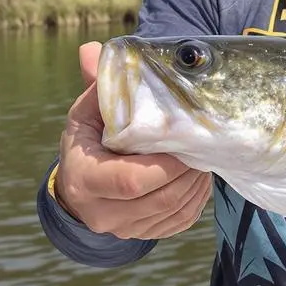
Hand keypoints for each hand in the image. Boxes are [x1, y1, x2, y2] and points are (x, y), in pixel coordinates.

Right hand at [52, 41, 211, 239]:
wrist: (81, 189)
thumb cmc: (90, 142)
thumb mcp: (89, 114)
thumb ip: (100, 87)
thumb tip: (92, 49)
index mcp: (85, 179)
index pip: (134, 179)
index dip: (167, 164)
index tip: (182, 140)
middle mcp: (103, 213)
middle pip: (163, 197)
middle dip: (190, 171)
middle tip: (203, 145)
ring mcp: (126, 229)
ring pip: (177, 210)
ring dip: (198, 183)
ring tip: (204, 157)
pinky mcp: (146, 235)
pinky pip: (182, 220)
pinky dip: (196, 198)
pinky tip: (198, 177)